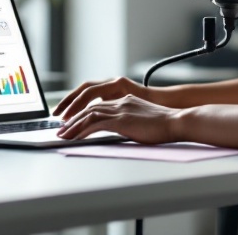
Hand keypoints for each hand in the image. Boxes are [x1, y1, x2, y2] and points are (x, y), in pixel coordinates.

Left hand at [56, 94, 181, 144]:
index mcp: (125, 101)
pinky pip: (96, 124)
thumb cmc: (164, 125)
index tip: (72, 122)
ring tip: (63, 135)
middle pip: (89, 108)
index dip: (82, 113)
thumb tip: (120, 130)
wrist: (176, 122)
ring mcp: (120, 109)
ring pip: (89, 115)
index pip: (97, 105)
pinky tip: (76, 137)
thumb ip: (129, 121)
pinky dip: (83, 130)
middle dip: (72, 119)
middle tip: (60, 129)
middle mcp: (120, 102)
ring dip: (73, 126)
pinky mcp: (121, 120)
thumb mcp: (142, 120)